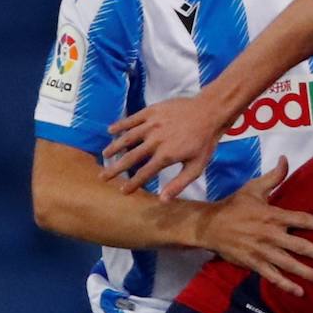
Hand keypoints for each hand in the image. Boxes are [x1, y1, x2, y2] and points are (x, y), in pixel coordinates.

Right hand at [101, 94, 228, 199]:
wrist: (209, 112)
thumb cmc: (205, 142)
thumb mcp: (196, 167)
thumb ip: (178, 184)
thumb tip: (163, 201)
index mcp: (166, 156)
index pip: (144, 173)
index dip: (132, 184)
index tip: (122, 191)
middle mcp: (155, 141)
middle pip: (130, 157)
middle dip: (115, 168)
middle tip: (102, 177)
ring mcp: (152, 124)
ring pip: (127, 138)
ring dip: (114, 147)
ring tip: (105, 155)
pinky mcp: (151, 111)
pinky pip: (132, 119)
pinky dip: (120, 125)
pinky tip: (110, 131)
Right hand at [196, 158, 312, 297]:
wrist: (209, 225)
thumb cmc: (234, 206)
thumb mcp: (253, 188)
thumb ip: (274, 177)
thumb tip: (285, 159)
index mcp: (272, 215)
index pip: (301, 219)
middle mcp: (270, 234)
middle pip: (300, 245)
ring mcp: (262, 251)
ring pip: (289, 264)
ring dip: (307, 272)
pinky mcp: (253, 263)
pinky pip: (272, 276)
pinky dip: (286, 285)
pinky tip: (299, 292)